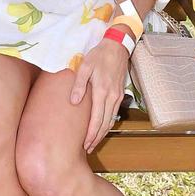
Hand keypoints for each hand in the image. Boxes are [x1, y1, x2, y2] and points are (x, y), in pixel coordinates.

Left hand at [69, 38, 128, 153]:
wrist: (117, 46)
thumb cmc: (99, 55)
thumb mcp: (85, 66)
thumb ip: (79, 84)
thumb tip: (74, 102)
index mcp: (101, 91)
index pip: (97, 119)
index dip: (91, 134)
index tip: (85, 144)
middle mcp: (111, 96)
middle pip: (105, 123)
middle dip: (96, 138)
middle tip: (88, 148)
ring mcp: (117, 96)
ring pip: (111, 120)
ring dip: (103, 133)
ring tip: (94, 142)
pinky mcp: (120, 94)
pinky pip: (114, 113)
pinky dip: (108, 124)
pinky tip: (102, 128)